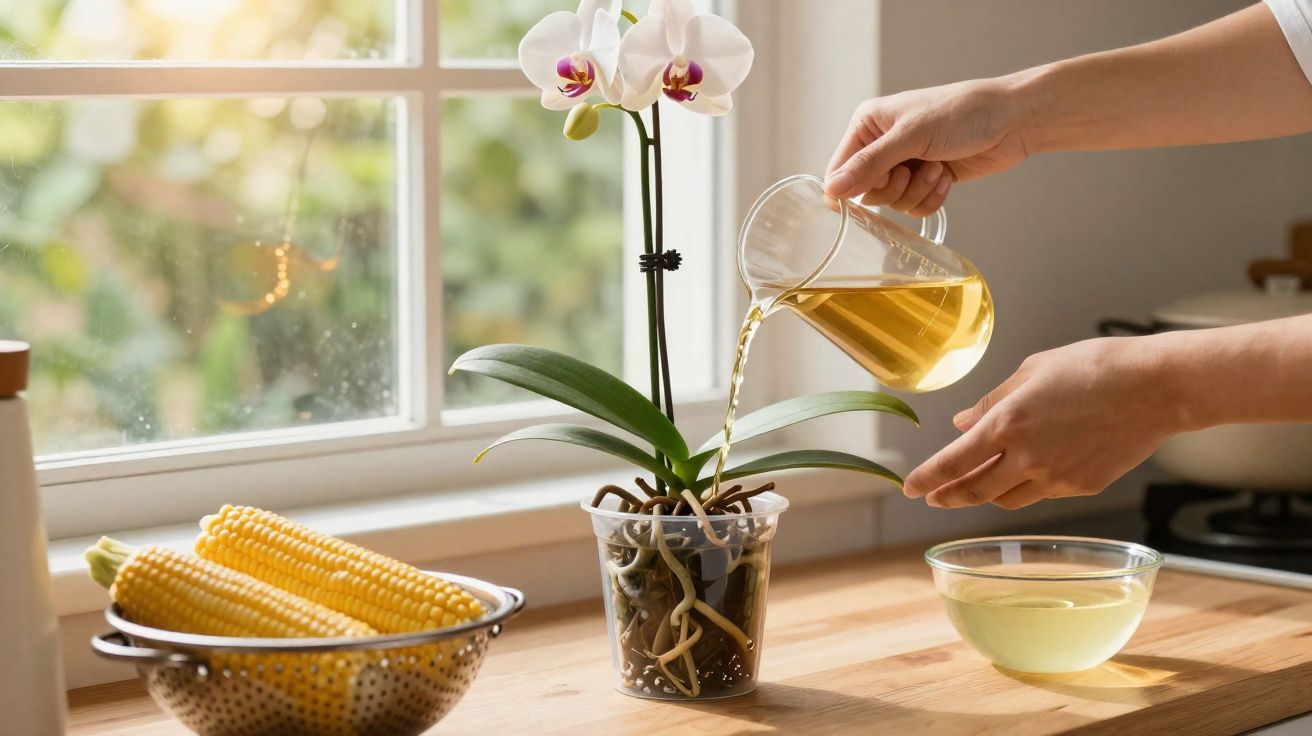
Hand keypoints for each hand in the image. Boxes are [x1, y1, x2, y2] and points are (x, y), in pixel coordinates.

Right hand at [824, 78, 1032, 214]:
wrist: (1012, 121)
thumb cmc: (962, 114)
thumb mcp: (910, 136)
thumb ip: (869, 164)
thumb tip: (831, 190)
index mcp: (868, 125)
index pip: (839, 169)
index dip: (852, 186)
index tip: (876, 185)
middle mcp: (881, 145)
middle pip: (865, 192)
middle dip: (894, 188)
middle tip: (912, 170)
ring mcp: (905, 163)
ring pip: (892, 203)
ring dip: (917, 192)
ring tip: (938, 168)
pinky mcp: (926, 180)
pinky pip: (914, 207)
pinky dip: (931, 197)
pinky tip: (946, 176)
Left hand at [902, 336, 1183, 509]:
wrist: (1156, 388)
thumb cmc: (1094, 366)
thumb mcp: (1032, 371)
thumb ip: (992, 402)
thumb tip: (961, 424)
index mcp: (1007, 424)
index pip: (953, 462)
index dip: (927, 479)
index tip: (909, 488)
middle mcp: (1027, 457)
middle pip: (975, 491)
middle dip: (949, 496)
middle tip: (934, 498)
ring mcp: (1056, 477)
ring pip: (1007, 498)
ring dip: (986, 494)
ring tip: (974, 486)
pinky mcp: (1082, 486)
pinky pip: (1042, 493)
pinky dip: (1026, 486)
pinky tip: (1025, 473)